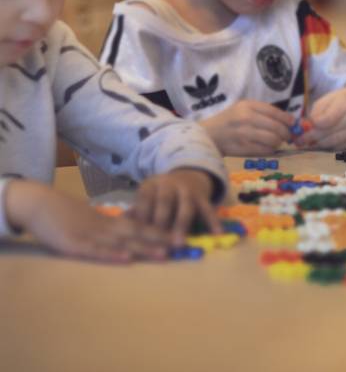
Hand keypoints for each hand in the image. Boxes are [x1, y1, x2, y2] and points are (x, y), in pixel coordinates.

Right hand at [4, 180, 170, 262]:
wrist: (41, 204)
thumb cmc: (67, 216)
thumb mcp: (93, 222)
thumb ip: (111, 229)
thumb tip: (131, 238)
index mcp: (112, 222)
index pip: (142, 226)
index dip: (163, 232)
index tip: (182, 238)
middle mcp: (107, 227)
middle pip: (139, 233)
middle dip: (162, 240)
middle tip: (183, 246)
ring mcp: (92, 235)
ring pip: (123, 242)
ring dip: (144, 248)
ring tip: (166, 253)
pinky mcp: (75, 245)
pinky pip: (97, 251)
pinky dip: (113, 255)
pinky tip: (127, 259)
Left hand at [131, 169, 220, 242]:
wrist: (188, 174)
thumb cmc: (160, 194)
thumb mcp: (147, 196)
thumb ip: (136, 211)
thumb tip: (119, 225)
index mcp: (151, 185)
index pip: (145, 200)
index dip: (141, 216)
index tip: (137, 234)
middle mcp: (170, 185)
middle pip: (165, 202)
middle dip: (162, 222)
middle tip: (158, 241)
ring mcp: (188, 190)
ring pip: (186, 206)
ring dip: (182, 225)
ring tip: (179, 243)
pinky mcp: (202, 196)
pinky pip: (208, 209)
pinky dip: (212, 221)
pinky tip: (217, 234)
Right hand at [199, 100, 293, 155]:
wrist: (208, 134)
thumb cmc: (229, 120)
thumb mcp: (243, 108)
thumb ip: (262, 111)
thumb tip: (287, 119)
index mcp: (248, 105)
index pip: (275, 112)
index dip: (287, 118)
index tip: (293, 123)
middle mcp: (247, 118)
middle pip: (276, 127)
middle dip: (286, 133)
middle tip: (287, 136)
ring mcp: (244, 134)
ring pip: (273, 140)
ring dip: (278, 142)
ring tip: (277, 142)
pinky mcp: (243, 148)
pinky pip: (265, 150)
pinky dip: (270, 150)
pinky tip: (268, 147)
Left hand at [296, 89, 345, 151]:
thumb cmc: (334, 103)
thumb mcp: (323, 102)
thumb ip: (314, 114)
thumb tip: (304, 128)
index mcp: (344, 106)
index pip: (327, 120)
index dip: (312, 126)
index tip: (301, 128)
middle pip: (327, 133)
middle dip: (310, 137)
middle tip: (298, 140)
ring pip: (329, 143)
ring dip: (315, 144)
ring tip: (305, 142)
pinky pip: (333, 149)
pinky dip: (323, 148)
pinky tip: (316, 143)